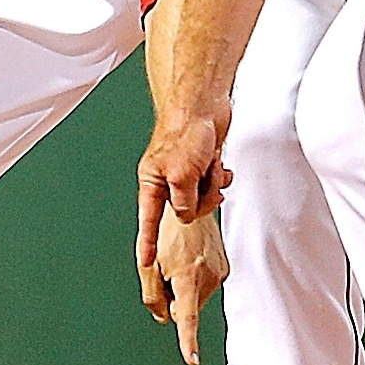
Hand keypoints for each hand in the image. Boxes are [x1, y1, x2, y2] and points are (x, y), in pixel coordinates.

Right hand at [136, 94, 232, 318]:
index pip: (148, 219)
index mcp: (151, 180)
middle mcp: (166, 178)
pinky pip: (213, 184)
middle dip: (200, 199)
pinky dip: (219, 175)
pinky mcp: (202, 164)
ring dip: (211, 183)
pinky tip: (219, 162)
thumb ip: (182, 203)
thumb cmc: (186, 129)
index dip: (147, 242)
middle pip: (184, 210)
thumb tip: (186, 216)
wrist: (206, 102)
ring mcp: (185, 172)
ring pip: (202, 198)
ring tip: (210, 163)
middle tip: (204, 179)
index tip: (145, 262)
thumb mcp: (181, 175)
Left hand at [139, 206, 228, 364]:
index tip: (192, 359)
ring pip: (197, 297)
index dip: (187, 341)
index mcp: (187, 277)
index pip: (187, 317)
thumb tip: (164, 318)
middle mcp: (208, 277)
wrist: (190, 207)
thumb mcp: (149, 265)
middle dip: (176, 298)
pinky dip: (195, 279)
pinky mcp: (224, 268)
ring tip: (180, 260)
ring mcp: (219, 272)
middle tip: (167, 271)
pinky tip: (190, 258)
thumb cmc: (167, 234)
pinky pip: (205, 285)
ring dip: (185, 287)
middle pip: (188, 307)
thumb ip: (153, 297)